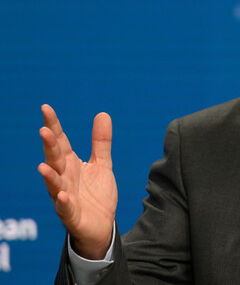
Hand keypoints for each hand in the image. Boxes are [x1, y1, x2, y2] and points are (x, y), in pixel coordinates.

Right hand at [38, 104, 117, 259]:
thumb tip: (102, 114)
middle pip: (55, 160)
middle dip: (49, 147)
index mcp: (71, 164)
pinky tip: (62, 195)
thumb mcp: (102, 165)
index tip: (46, 108)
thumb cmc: (96, 194)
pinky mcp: (71, 215)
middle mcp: (64, 178)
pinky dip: (63, 202)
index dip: (54, 126)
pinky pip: (65, 208)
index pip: (60, 142)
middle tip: (44, 131)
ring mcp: (65, 196)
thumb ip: (100, 142)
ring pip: (54, 184)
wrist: (102, 225)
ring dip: (49, 176)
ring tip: (43, 165)